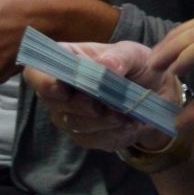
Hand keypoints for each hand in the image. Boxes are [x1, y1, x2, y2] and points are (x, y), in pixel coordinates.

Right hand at [25, 41, 179, 151]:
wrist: (156, 94)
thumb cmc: (137, 67)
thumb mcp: (134, 55)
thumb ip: (120, 57)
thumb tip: (106, 66)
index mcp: (65, 61)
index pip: (36, 72)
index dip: (44, 81)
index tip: (62, 88)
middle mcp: (60, 90)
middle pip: (53, 102)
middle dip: (80, 105)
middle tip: (104, 106)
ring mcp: (69, 115)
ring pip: (73, 124)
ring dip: (100, 121)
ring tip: (124, 114)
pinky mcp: (85, 136)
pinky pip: (91, 139)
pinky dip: (111, 133)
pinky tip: (129, 123)